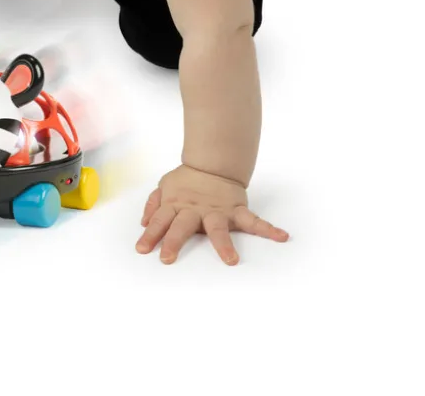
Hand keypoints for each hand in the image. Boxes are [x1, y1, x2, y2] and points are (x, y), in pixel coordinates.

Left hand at [136, 163, 288, 264]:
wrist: (213, 163)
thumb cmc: (186, 180)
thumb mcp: (165, 186)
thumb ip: (153, 203)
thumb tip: (143, 222)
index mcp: (177, 204)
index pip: (160, 220)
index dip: (150, 234)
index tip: (142, 249)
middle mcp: (195, 210)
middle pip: (182, 226)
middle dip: (174, 241)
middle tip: (167, 258)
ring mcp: (217, 211)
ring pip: (218, 228)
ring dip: (223, 244)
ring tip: (231, 261)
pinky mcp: (236, 210)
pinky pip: (253, 221)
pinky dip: (268, 229)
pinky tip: (281, 237)